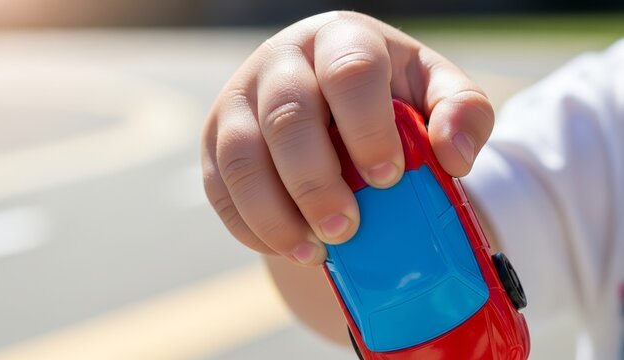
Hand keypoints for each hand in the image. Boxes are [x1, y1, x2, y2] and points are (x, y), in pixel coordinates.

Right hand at [201, 11, 493, 265]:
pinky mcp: (215, 138)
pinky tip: (287, 244)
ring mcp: (239, 98)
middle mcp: (281, 61)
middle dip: (316, 183)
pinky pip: (220, 187)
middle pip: (288, 118)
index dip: (367, 129)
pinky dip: (250, 225)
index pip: (348, 73)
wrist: (325, 94)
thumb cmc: (383, 93)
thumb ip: (462, 110)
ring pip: (241, 156)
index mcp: (339, 39)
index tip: (388, 178)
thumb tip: (455, 158)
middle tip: (347, 230)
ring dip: (275, 214)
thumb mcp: (432, 88)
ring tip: (314, 252)